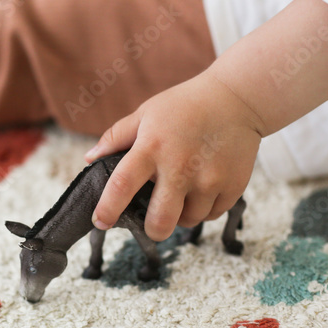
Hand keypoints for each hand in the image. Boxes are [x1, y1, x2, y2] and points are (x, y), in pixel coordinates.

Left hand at [85, 71, 261, 240]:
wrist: (237, 98)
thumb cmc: (185, 106)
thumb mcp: (146, 113)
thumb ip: (116, 136)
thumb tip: (90, 158)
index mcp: (152, 147)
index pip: (121, 186)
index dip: (107, 209)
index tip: (100, 222)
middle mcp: (181, 167)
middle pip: (160, 221)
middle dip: (153, 228)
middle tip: (152, 221)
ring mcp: (209, 179)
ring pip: (188, 221)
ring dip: (181, 215)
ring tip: (183, 193)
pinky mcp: (233, 186)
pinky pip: (212, 215)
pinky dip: (204, 209)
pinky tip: (203, 188)